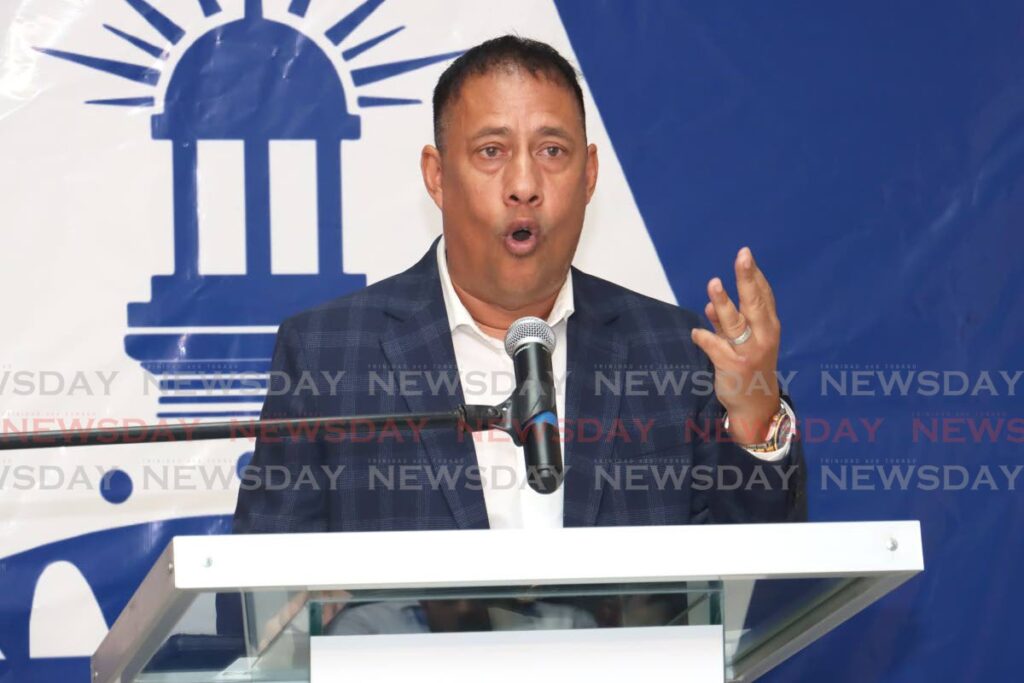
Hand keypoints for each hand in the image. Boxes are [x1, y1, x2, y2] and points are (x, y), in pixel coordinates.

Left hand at [690, 247, 780, 444]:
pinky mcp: (734, 366)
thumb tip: (711, 305)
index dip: (755, 275)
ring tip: (714, 284)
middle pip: (754, 303)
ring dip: (723, 303)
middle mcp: (763, 337)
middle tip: (742, 256)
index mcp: (769, 327)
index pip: (763, 296)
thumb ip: (727, 324)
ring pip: (735, 323)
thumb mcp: (743, 342)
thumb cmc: (749, 366)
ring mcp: (749, 352)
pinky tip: (696, 333)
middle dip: (747, 278)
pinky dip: (705, 338)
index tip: (746, 254)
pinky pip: (716, 348)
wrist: (755, 405)